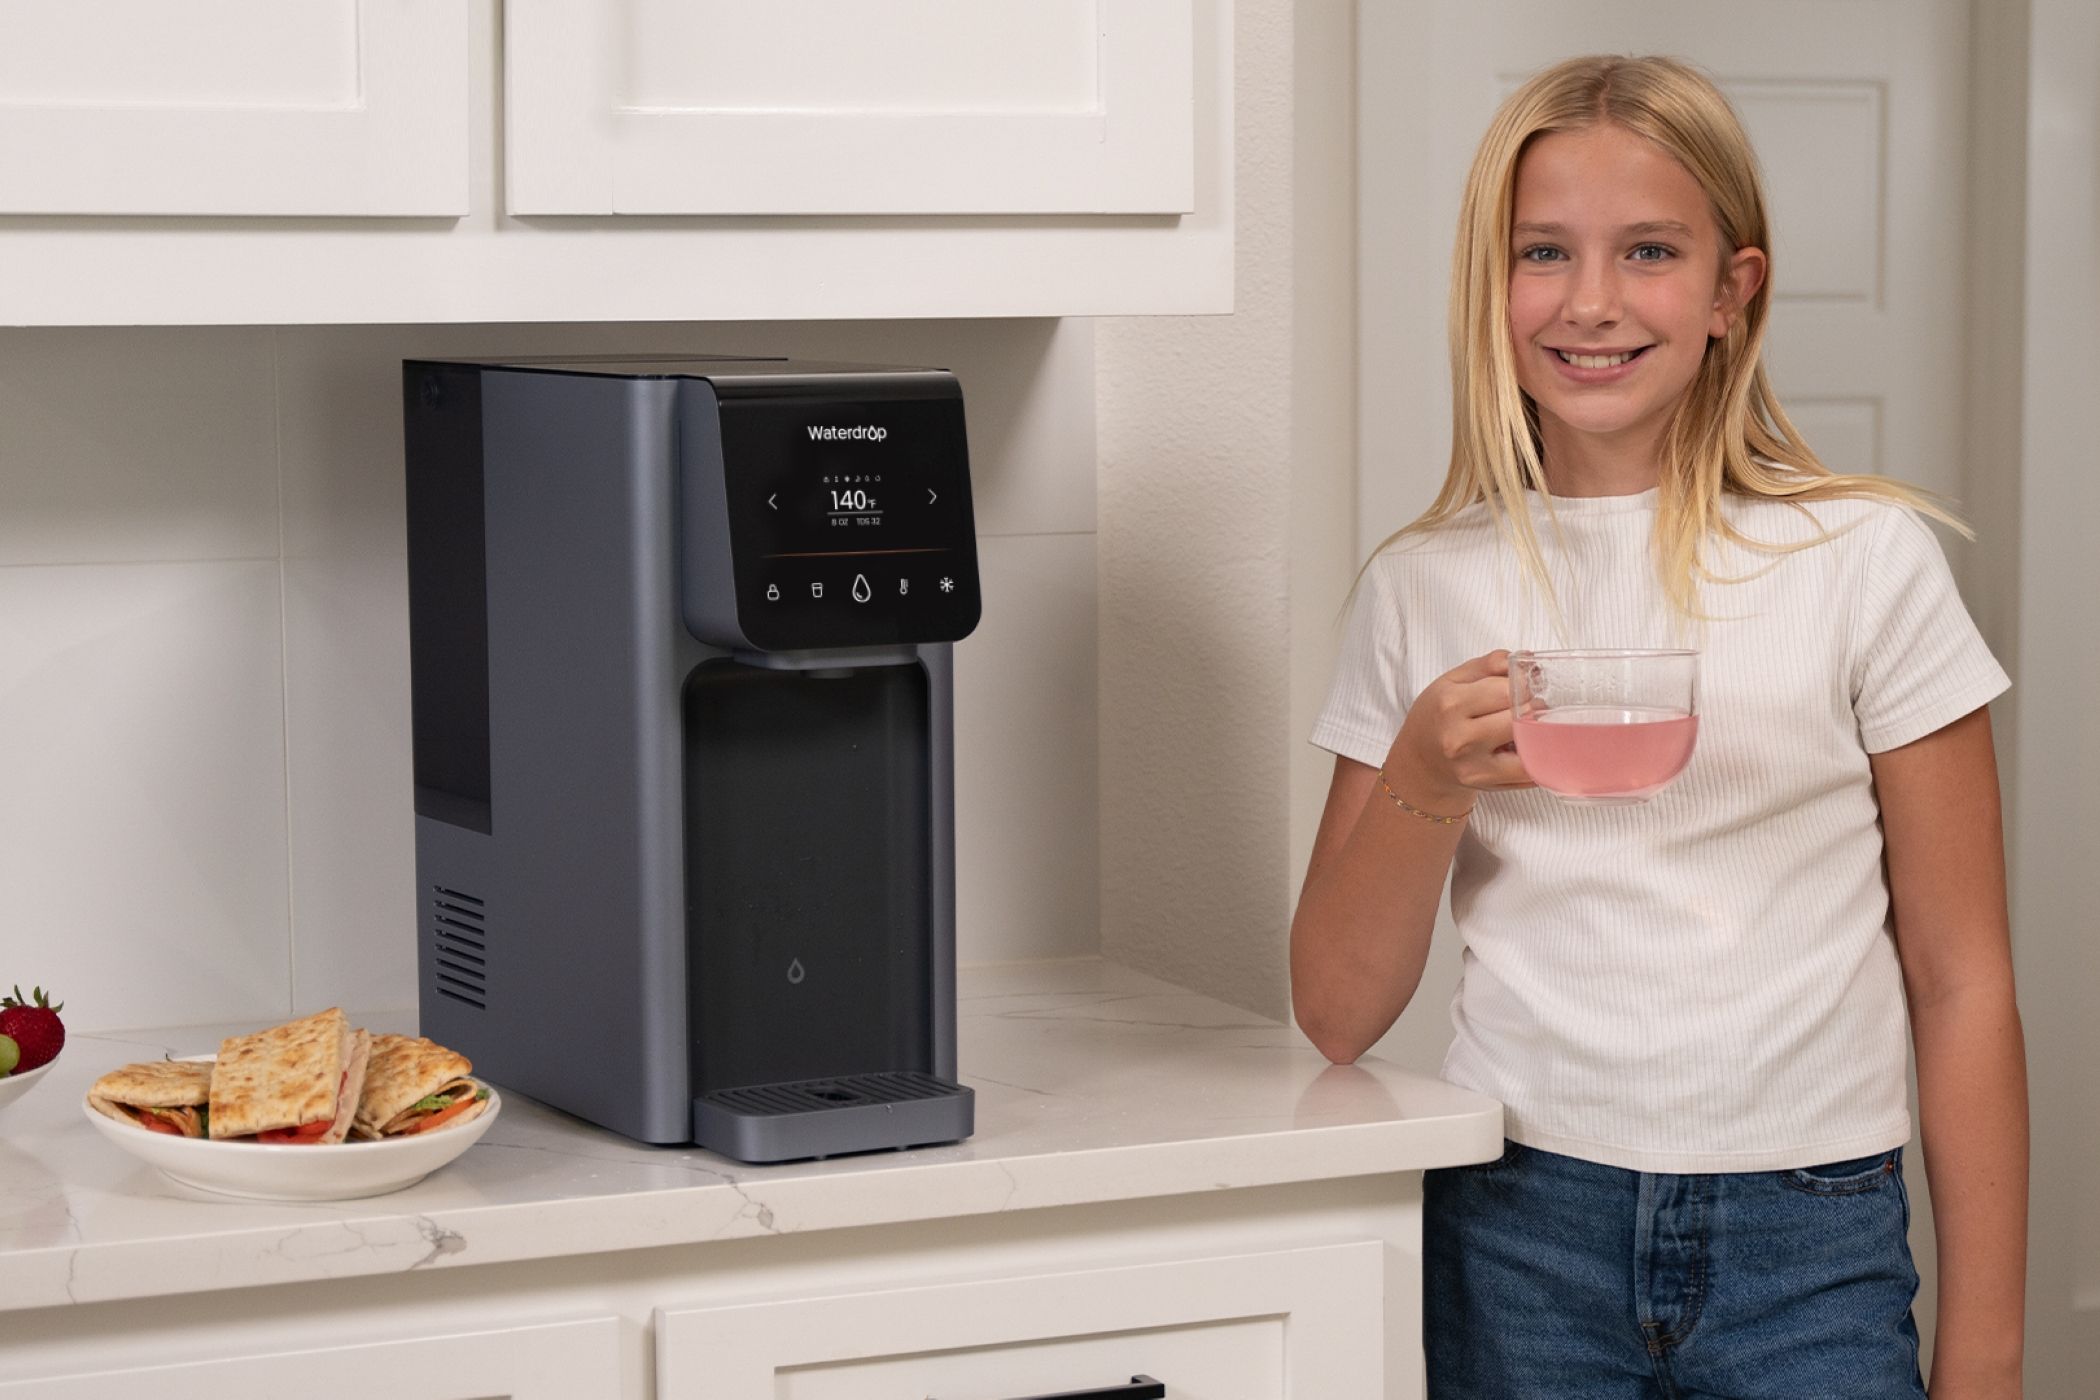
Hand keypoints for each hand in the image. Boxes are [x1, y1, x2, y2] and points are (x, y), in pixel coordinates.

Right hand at [1383, 650, 1535, 811]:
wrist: (1419, 761)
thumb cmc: (1437, 716)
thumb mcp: (1451, 681)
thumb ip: (1488, 664)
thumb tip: (1528, 659)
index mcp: (1450, 703)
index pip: (1506, 690)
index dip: (1523, 685)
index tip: (1523, 686)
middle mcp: (1459, 736)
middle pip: (1519, 716)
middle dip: (1532, 707)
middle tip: (1527, 705)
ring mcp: (1473, 764)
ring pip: (1528, 746)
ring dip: (1537, 732)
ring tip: (1527, 725)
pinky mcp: (1485, 783)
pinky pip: (1528, 771)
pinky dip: (1537, 757)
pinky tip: (1527, 746)